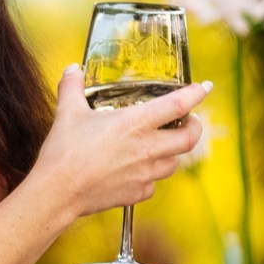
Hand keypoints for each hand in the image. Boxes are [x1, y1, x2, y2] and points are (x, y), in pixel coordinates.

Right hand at [32, 71, 212, 217]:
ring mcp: (145, 173)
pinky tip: (138, 171)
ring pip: (174, 163)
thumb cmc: (64, 151)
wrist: (58, 191)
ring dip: (173, 153)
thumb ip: (72, 87)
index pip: (179, 104)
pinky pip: (154, 184)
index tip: (205, 88)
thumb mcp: (68, 112)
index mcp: (136, 123)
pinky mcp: (137, 193)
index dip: (196, 94)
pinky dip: (151, 176)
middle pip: (190, 139)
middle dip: (196, 128)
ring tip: (163, 145)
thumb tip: (73, 70)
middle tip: (191, 121)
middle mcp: (147, 148)